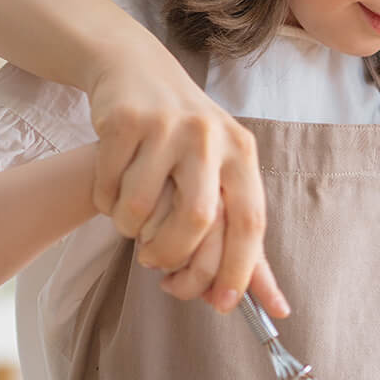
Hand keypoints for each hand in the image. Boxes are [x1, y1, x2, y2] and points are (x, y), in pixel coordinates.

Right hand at [85, 29, 286, 315]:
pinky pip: (108, 190)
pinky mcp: (124, 122)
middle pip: (195, 221)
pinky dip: (105, 204)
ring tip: (131, 219)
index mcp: (241, 154)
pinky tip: (111, 189)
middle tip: (156, 265)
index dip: (237, 270)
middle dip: (171, 255)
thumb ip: (244, 241)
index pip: (250, 222)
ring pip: (140, 210)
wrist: (137, 70)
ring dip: (129, 230)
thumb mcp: (224, 174)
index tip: (221, 304)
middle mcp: (209, 137)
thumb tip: (274, 308)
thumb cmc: (186, 139)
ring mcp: (166, 126)